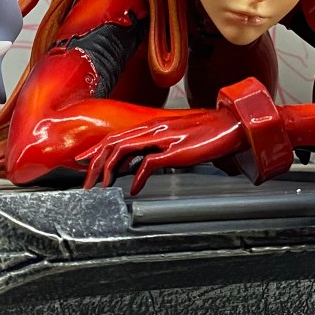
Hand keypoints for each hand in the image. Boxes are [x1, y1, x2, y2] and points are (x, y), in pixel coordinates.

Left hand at [76, 109, 246, 192]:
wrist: (234, 125)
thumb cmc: (208, 133)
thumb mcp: (176, 139)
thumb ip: (155, 149)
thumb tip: (135, 166)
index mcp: (152, 126)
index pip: (115, 136)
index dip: (94, 150)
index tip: (81, 164)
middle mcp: (154, 128)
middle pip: (113, 142)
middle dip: (94, 163)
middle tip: (87, 184)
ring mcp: (164, 138)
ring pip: (123, 149)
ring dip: (109, 169)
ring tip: (104, 187)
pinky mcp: (176, 150)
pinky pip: (149, 162)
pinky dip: (137, 177)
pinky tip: (134, 189)